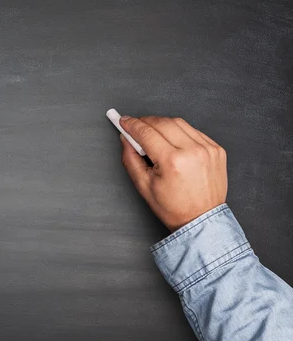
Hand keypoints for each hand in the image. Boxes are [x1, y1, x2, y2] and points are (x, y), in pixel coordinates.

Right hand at [119, 116, 227, 231]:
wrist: (201, 219)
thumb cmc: (174, 207)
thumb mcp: (143, 185)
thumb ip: (130, 159)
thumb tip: (126, 138)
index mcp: (172, 161)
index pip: (146, 132)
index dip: (132, 125)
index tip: (124, 121)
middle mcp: (192, 151)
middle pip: (162, 122)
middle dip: (145, 121)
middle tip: (135, 127)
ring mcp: (207, 148)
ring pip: (178, 123)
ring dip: (162, 124)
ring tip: (153, 134)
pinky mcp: (216, 149)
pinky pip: (193, 130)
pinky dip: (179, 131)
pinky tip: (172, 140)